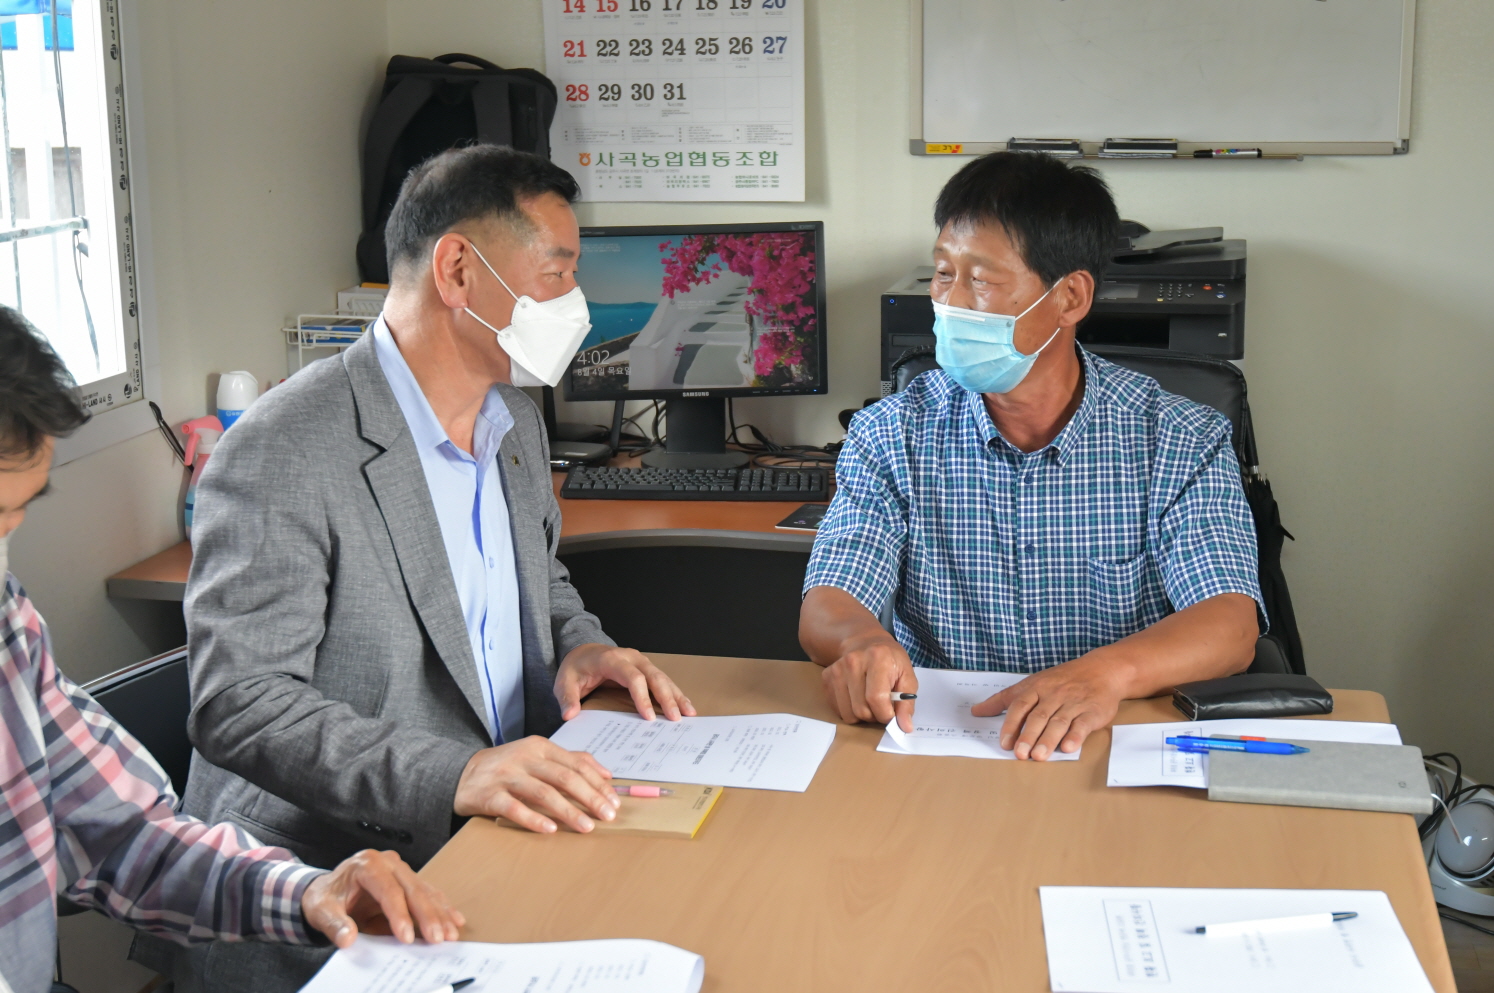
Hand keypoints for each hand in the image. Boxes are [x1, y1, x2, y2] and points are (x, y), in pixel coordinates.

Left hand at [301, 849, 463, 947]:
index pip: (388, 890)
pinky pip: (429, 894)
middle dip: (427, 916)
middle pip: (413, 889)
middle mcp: (389, 862)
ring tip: (450, 934)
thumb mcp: (321, 910)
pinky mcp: (409, 881)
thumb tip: (347, 938)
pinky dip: (442, 908)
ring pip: (425, 891)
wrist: (329, 891)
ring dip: (439, 914)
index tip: (407, 938)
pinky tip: (455, 920)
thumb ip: (334, 924)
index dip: (400, 915)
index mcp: (367, 864)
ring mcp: (402, 870)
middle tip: (437, 938)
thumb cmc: (327, 898)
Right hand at [454, 736, 619, 832]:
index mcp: (540, 747)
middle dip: (590, 798)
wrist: (461, 774)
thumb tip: (606, 774)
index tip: (614, 802)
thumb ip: (570, 761)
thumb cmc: (507, 767)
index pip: (576, 764)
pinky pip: (514, 808)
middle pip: (564, 777)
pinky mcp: (489, 795)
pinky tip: (550, 830)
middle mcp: (524, 758)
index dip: (598, 783)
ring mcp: (506, 776)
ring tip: (587, 826)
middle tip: (607, 816)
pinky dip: (534, 819)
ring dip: (568, 811)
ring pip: (543, 793)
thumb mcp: (537, 756)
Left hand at [555, 643, 695, 721]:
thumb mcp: (564, 681)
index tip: (648, 718)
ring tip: (689, 714)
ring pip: (663, 677)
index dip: (642, 697)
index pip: (632, 678)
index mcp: (612, 660)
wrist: (582, 651)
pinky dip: (675, 693)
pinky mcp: (646, 669)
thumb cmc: (576, 667)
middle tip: (676, 718)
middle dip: (667, 698)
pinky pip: (663, 680)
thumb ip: (567, 697)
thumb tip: (569, 715)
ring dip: (676, 695)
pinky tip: (686, 706)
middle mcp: (631, 658)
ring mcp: (641, 662)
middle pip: (654, 676)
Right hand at [820, 631, 918, 731]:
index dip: (886, 715)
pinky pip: (838, 710)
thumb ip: (906, 702)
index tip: (892, 715)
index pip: (877, 698)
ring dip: (862, 716)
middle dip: (875, 716)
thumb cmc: (889, 661)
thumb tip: (905, 727)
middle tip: (881, 706)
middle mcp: (853, 662)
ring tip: (869, 702)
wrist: (865, 642)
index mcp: (877, 658)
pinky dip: (850, 711)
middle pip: (861, 709)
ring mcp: (837, 670)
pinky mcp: (826, 678)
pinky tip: (857, 698)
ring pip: (848, 714)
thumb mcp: (907, 676)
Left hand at [970, 654, 1126, 759]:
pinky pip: (1082, 725)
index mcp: (1036, 688)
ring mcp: (1073, 704)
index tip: (1004, 742)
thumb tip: (976, 711)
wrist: (1101, 671)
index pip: (1020, 706)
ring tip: (1038, 756)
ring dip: (1048, 740)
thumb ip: (1003, 699)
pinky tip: (1068, 747)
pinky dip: (1075, 736)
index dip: (1011, 724)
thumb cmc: (1060, 681)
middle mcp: (1054, 696)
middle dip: (1028, 736)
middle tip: (1020, 753)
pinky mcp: (1092, 712)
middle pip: (1038, 717)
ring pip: (1058, 722)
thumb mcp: (1030, 684)